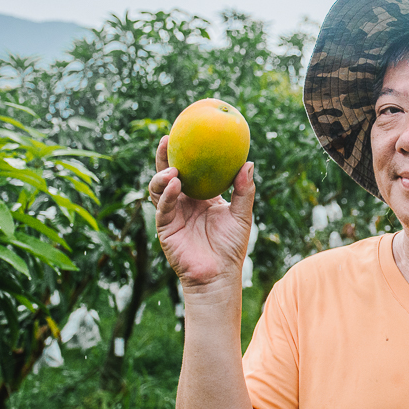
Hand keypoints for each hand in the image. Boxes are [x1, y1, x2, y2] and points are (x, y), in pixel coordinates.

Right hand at [149, 135, 254, 290]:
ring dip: (163, 176)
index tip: (189, 133)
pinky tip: (175, 184)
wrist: (220, 275)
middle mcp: (184, 202)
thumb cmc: (232, 247)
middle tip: (168, 138)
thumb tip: (248, 163)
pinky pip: (163, 207)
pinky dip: (168, 195)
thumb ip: (244, 190)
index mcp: (201, 197)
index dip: (187, 153)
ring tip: (174, 169)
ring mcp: (173, 213)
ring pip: (160, 189)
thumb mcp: (242, 215)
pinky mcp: (166, 227)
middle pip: (169, 174)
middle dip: (165, 156)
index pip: (191, 169)